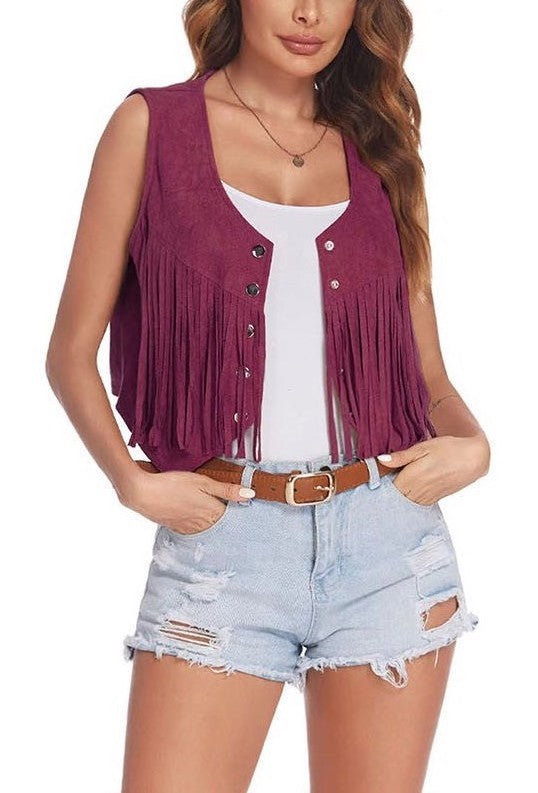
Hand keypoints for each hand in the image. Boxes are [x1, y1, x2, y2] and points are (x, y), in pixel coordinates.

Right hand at [116, 461, 255, 533]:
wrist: (141, 493)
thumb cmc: (171, 484)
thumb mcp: (202, 481)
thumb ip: (226, 489)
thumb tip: (251, 495)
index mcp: (211, 512)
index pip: (233, 518)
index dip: (238, 511)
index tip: (244, 507)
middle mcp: (201, 524)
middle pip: (220, 525)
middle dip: (226, 519)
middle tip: (229, 510)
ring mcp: (187, 527)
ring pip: (206, 528)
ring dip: (211, 522)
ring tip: (210, 510)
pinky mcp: (174, 527)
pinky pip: (191, 528)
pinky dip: (196, 523)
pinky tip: (192, 513)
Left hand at [377, 432, 489, 505]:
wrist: (474, 458)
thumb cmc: (448, 449)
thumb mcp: (423, 447)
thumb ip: (401, 457)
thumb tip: (380, 460)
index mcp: (411, 479)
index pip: (386, 489)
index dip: (377, 484)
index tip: (368, 478)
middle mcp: (417, 492)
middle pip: (394, 498)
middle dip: (385, 492)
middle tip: (374, 483)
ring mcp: (426, 498)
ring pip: (404, 502)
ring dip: (397, 497)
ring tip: (391, 487)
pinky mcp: (434, 499)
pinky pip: (416, 503)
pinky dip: (408, 499)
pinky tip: (407, 490)